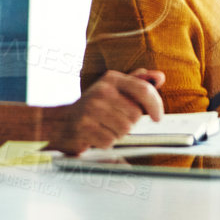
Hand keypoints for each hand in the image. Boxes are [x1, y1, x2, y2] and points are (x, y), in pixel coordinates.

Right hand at [43, 69, 165, 154]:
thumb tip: (160, 77)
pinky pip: (110, 141)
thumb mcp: (114, 88)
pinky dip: (106, 142)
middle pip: (135, 115)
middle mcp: (101, 91)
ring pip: (124, 129)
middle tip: (115, 120)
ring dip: (118, 133)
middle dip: (130, 123)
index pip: (143, 90)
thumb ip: (138, 82)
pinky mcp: (84, 128)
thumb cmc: (93, 105)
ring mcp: (91, 109)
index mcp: (112, 78)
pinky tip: (97, 135)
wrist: (59, 121)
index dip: (155, 105)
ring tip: (105, 127)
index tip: (157, 117)